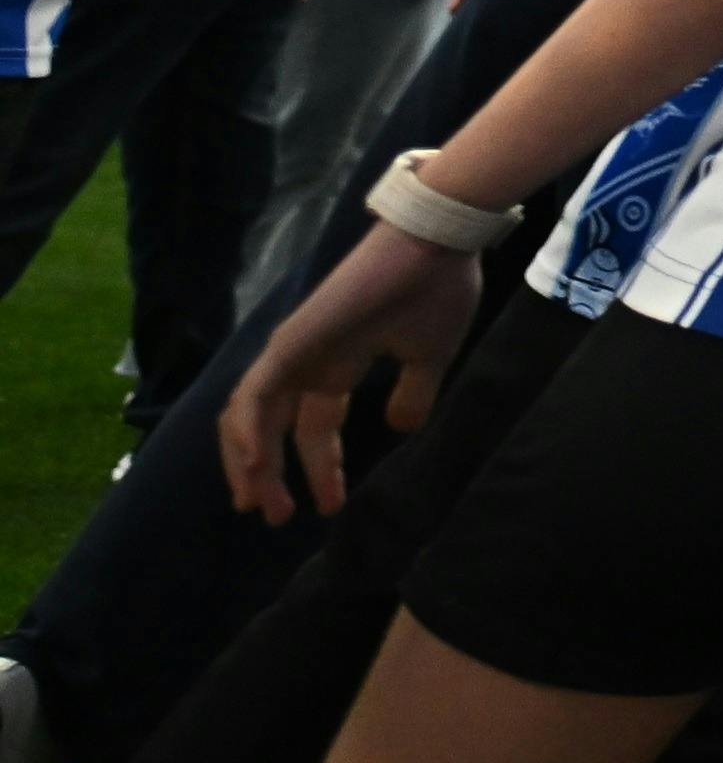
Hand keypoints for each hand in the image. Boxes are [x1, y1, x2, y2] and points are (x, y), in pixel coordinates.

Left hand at [229, 226, 480, 518]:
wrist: (435, 246)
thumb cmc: (437, 293)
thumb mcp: (430, 357)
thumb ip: (413, 393)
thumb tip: (402, 428)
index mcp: (340, 366)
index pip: (315, 427)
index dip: (320, 468)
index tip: (331, 507)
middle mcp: (307, 363)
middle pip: (270, 429)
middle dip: (269, 476)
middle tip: (274, 517)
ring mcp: (292, 352)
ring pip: (250, 418)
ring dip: (249, 462)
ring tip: (256, 502)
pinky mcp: (289, 343)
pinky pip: (253, 395)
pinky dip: (246, 431)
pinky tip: (255, 463)